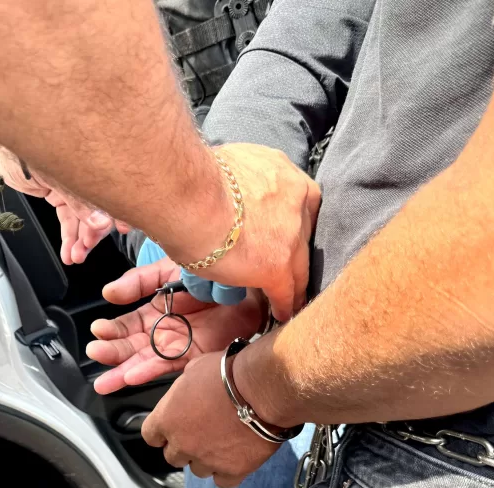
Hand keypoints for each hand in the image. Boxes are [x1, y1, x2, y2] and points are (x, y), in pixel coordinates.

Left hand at [0, 143, 128, 263]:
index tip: (124, 228)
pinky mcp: (59, 194)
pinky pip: (67, 218)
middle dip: (94, 232)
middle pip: (98, 207)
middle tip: (87, 248)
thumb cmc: (25, 145)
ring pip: (82, 218)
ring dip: (80, 240)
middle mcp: (85, 173)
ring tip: (76, 257)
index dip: (119, 210)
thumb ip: (78, 201)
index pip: (111, 189)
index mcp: (90, 160)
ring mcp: (72, 185)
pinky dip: (68, 237)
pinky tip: (69, 251)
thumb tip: (101, 222)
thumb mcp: (54, 176)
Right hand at [86, 258, 264, 393]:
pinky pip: (168, 367)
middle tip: (96, 353)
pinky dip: (149, 373)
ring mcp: (180, 345)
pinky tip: (132, 376)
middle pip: (132, 347)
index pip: (127, 325)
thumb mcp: (169, 269)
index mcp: (157, 310)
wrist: (253, 284)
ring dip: (123, 370)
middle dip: (112, 352)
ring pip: (145, 361)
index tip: (96, 331)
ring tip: (104, 380)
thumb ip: (139, 281)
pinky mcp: (196, 357)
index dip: (111, 330)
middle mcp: (166, 330)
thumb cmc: (214, 272)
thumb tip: (108, 293)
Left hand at [141, 352, 279, 487]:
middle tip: (201, 433)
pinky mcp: (231, 471)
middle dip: (184, 446)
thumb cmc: (229, 374)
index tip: (171, 428)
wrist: (261, 390)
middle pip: (173, 456)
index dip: (161, 432)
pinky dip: (227, 472)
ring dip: (206, 459)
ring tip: (222, 443)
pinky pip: (222, 481)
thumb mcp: (195, 368)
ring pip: (198, 470)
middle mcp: (182, 443)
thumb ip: (184, 387)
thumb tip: (187, 389)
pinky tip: (235, 458)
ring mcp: (206, 460)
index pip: (151, 436)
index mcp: (167, 418)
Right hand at [164, 143, 320, 321]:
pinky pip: (287, 290)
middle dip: (295, 249)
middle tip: (287, 266)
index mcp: (282, 171)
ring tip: (290, 297)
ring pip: (299, 264)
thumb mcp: (230, 168)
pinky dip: (284, 304)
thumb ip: (239, 183)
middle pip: (304, 232)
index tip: (280, 233)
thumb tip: (228, 195)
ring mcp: (292, 234)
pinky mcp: (278, 265)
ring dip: (294, 281)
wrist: (189, 196)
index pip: (296, 201)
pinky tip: (281, 313)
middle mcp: (295, 198)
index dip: (289, 221)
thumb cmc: (193, 179)